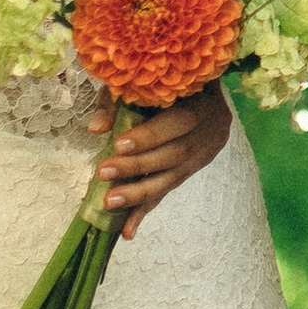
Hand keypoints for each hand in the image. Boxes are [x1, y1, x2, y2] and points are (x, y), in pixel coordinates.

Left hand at [92, 84, 233, 236]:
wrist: (207, 84)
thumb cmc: (167, 77)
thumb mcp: (142, 80)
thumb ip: (118, 101)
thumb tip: (96, 129)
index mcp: (205, 101)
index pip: (179, 122)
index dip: (149, 136)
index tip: (118, 145)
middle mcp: (212, 130)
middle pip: (175, 154)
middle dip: (138, 166)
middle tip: (104, 173)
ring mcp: (206, 153)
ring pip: (172, 178)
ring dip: (139, 193)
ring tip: (110, 203)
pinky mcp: (194, 168)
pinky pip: (169, 190)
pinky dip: (145, 210)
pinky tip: (128, 231)